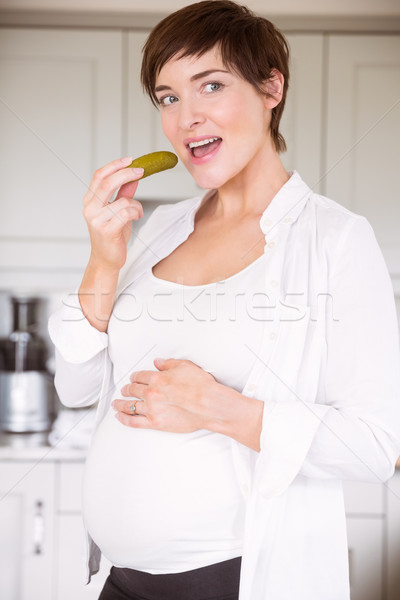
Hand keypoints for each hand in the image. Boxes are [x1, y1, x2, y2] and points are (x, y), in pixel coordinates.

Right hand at [82, 156, 143, 271]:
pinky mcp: (106, 230)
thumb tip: (133, 178)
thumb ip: (123, 194)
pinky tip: (136, 217)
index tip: (130, 159)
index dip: (115, 165)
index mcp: (90, 201)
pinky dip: (136, 212)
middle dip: (126, 173)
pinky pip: (126, 213)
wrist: (107, 260)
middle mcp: (90, 208)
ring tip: (137, 211)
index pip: (99, 176)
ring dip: (136, 204)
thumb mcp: (118, 211)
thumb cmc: (112, 236)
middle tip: (141, 171)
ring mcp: (96, 220)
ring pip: (122, 200)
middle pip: (107, 182)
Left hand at [112, 358, 217, 432]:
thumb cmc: (201, 386)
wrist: (208, 405)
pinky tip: (119, 416)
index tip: (134, 378)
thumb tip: (158, 362)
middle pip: (133, 390)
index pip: (140, 376)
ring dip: (120, 403)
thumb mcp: (185, 366)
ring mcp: (151, 409)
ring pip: (130, 405)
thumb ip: (168, 364)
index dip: (135, 377)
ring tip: (116, 403)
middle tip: (124, 389)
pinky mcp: (155, 423)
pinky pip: (133, 421)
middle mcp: (151, 393)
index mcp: (157, 378)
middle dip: (127, 389)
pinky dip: (124, 419)